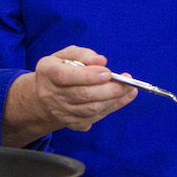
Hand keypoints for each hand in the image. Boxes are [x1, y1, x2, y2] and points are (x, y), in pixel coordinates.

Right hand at [1, 46, 137, 146]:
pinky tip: (123, 98)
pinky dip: (111, 108)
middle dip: (108, 89)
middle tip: (127, 82)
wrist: (46, 93)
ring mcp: (60, 112)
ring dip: (113, 100)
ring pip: (90, 110)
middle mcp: (50, 94)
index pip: (65, 76)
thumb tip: (101, 61)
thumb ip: (83, 54)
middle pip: (82, 95)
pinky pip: (94, 118)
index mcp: (47, 72)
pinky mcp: (70, 123)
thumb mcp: (66, 54)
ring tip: (129, 89)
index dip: (87, 75)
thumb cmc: (61, 68)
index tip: (108, 73)